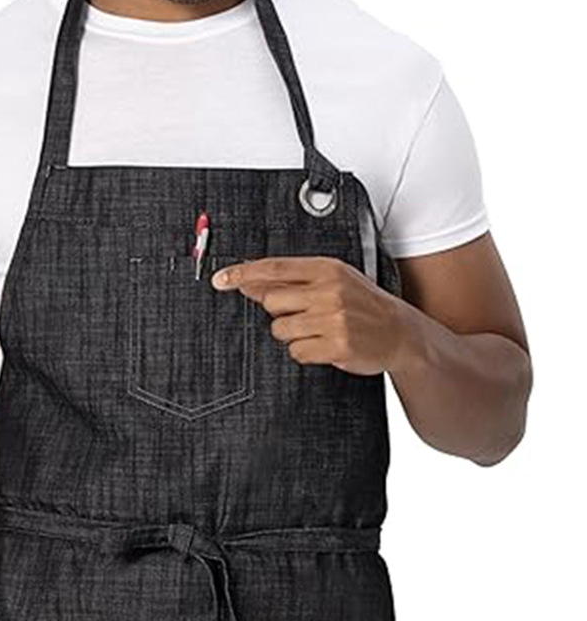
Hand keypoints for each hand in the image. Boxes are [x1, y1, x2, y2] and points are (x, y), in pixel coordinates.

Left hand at [210, 256, 407, 375]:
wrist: (399, 332)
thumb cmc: (361, 304)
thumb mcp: (331, 281)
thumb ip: (291, 282)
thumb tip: (249, 282)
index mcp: (327, 269)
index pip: (274, 268)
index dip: (243, 273)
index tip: (220, 279)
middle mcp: (330, 291)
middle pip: (271, 302)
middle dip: (280, 312)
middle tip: (304, 315)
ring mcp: (334, 318)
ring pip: (280, 330)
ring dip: (292, 335)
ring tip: (318, 331)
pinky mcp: (337, 345)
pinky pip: (296, 352)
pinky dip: (305, 352)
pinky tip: (324, 346)